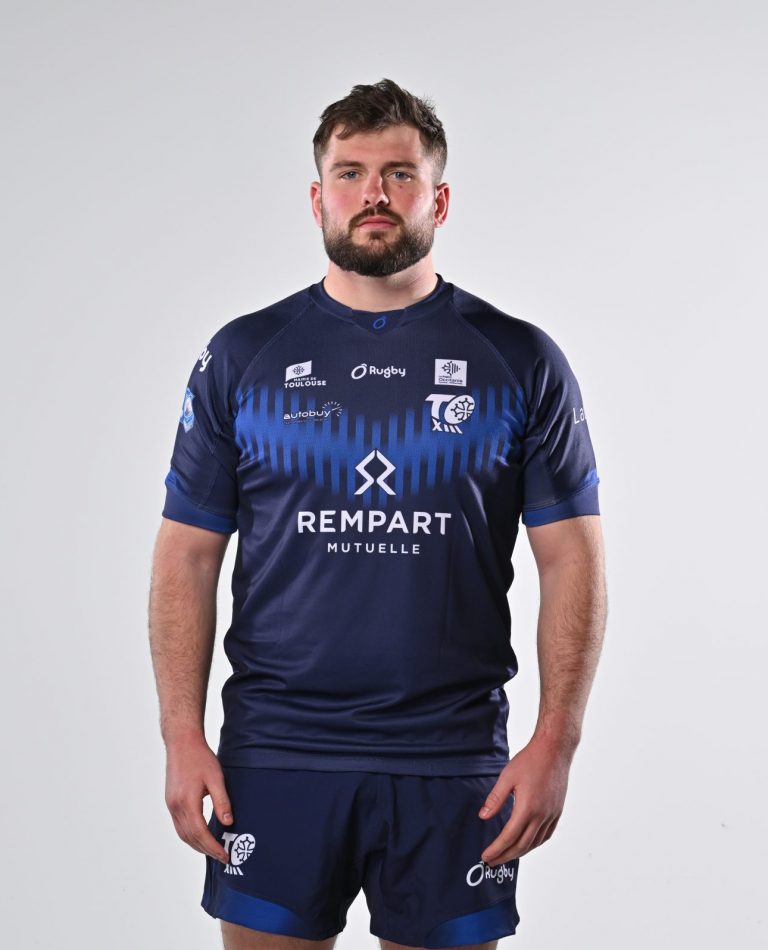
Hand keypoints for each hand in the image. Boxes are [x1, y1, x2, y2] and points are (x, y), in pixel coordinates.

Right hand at [164, 733, 233, 864]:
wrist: (181, 743)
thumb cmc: (200, 758)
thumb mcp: (216, 777)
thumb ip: (222, 801)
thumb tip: (227, 822)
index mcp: (187, 802)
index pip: (200, 832)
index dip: (212, 846)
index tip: (224, 855)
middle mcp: (175, 807)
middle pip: (190, 837)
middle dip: (206, 850)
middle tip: (221, 857)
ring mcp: (171, 805)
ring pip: (182, 834)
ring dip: (196, 845)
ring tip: (212, 850)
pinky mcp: (170, 802)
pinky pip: (179, 826)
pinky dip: (189, 836)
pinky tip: (200, 836)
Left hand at [478, 736, 572, 865]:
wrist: (554, 750)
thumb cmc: (530, 760)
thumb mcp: (507, 777)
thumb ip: (495, 799)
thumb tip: (483, 817)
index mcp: (527, 808)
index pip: (509, 837)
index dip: (496, 849)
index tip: (485, 856)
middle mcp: (541, 815)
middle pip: (522, 846)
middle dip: (505, 856)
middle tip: (492, 862)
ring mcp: (551, 815)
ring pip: (535, 843)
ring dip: (519, 852)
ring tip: (506, 855)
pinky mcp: (557, 811)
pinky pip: (546, 835)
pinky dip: (534, 844)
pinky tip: (526, 844)